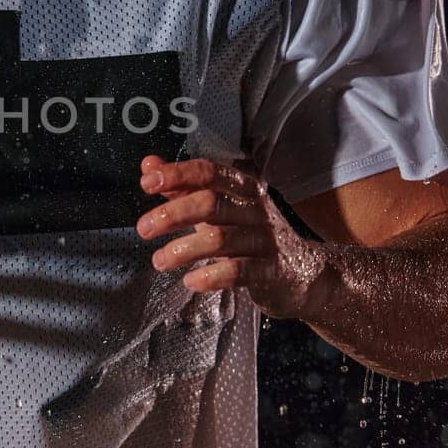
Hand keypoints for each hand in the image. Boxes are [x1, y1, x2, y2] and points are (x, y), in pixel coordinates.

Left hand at [135, 153, 327, 320]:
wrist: (304, 275)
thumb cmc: (253, 237)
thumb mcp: (221, 208)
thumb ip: (184, 188)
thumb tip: (149, 165)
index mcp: (242, 188)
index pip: (209, 172)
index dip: (178, 174)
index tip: (147, 181)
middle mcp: (256, 209)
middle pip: (211, 203)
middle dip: (172, 214)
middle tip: (143, 229)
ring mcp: (265, 240)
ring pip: (221, 238)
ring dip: (183, 250)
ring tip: (159, 261)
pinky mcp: (271, 271)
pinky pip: (238, 272)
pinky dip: (210, 277)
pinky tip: (190, 282)